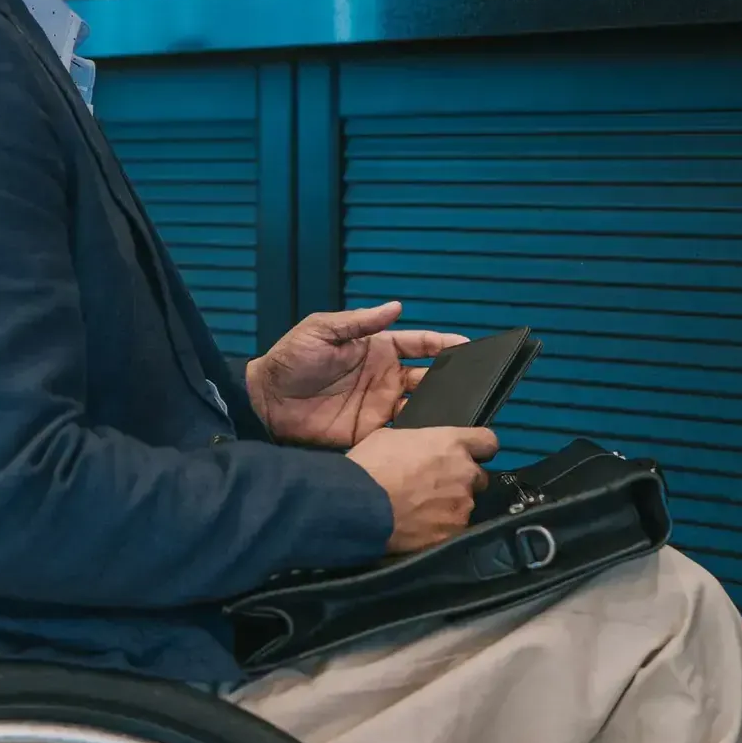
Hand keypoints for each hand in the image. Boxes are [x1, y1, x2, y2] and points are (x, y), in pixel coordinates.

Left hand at [246, 302, 467, 448]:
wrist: (266, 400)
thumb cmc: (291, 358)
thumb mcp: (322, 330)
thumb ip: (359, 321)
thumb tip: (396, 306)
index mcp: (377, 349)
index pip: (419, 344)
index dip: (442, 344)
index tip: (467, 346)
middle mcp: (384, 377)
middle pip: (428, 378)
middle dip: (451, 379)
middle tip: (475, 384)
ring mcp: (379, 406)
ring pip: (420, 406)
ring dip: (438, 408)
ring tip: (461, 411)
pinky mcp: (370, 432)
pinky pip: (401, 434)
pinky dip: (416, 435)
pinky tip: (432, 436)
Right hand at [349, 426, 497, 553]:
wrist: (358, 506)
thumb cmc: (370, 466)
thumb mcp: (391, 438)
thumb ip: (420, 443)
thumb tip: (422, 452)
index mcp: (452, 444)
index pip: (488, 441)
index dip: (480, 448)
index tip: (471, 454)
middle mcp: (465, 474)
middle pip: (478, 478)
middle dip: (461, 482)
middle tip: (435, 488)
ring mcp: (461, 507)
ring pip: (464, 507)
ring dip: (449, 508)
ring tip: (420, 513)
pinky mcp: (452, 534)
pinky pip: (452, 531)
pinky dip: (439, 530)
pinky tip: (419, 530)